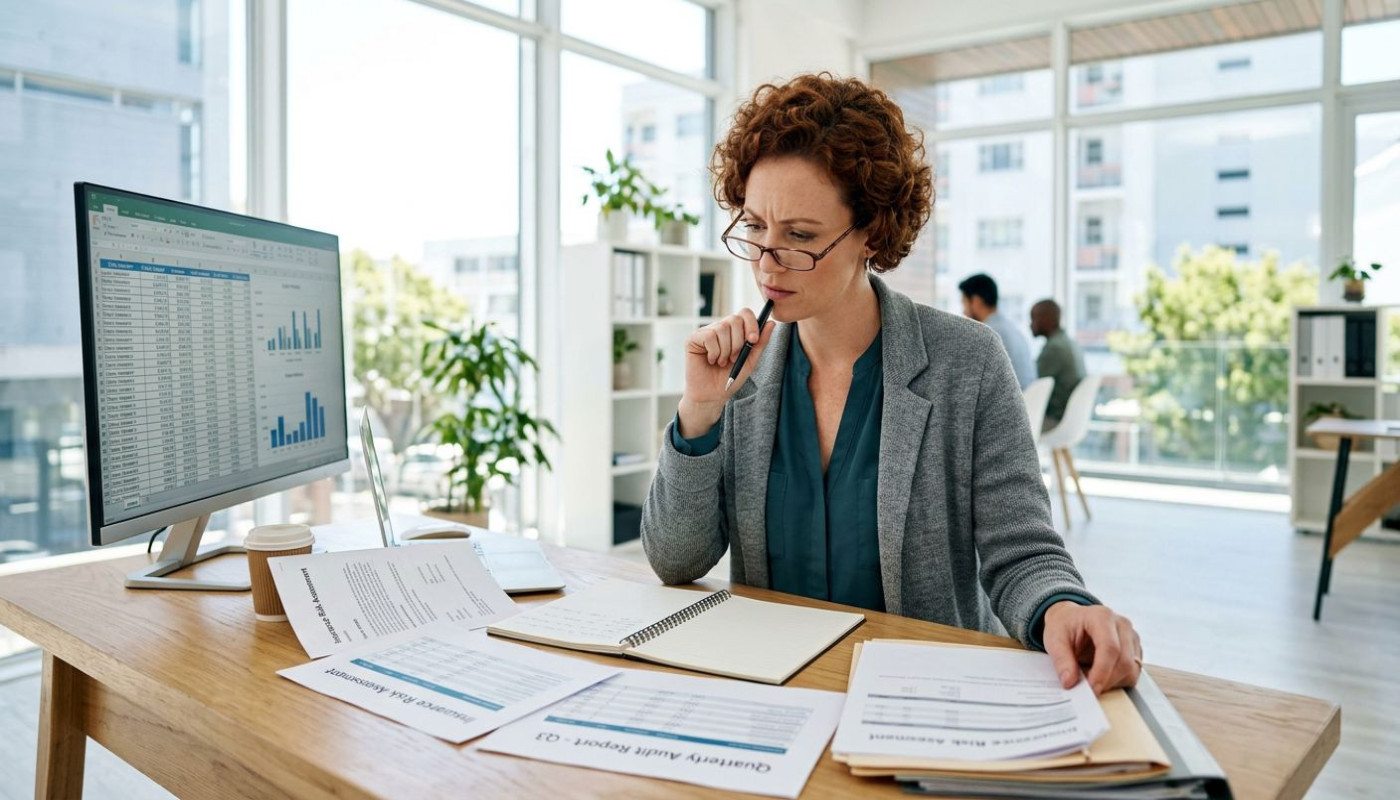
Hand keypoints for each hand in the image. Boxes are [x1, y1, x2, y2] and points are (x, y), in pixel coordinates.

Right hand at [677, 309, 774, 436]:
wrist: (713, 395)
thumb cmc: (730, 378)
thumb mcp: (750, 360)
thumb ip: (760, 342)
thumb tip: (771, 322)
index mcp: (734, 331)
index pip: (744, 313)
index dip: (751, 324)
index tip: (753, 340)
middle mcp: (720, 328)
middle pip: (735, 319)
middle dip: (738, 342)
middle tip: (734, 358)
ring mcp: (706, 332)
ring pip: (722, 328)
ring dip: (726, 350)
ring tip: (722, 362)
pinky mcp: (694, 338)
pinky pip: (709, 336)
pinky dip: (714, 352)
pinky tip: (711, 360)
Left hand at [1042, 601, 1142, 694]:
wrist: (1072, 619)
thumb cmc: (1065, 626)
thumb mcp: (1054, 639)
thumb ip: (1061, 660)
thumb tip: (1070, 682)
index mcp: (1101, 617)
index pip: (1110, 647)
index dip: (1102, 671)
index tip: (1092, 688)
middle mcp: (1121, 625)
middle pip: (1124, 661)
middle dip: (1106, 681)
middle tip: (1087, 688)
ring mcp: (1131, 637)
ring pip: (1131, 670)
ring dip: (1112, 682)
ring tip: (1091, 677)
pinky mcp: (1135, 650)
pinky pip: (1133, 673)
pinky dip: (1117, 681)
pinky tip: (1101, 675)